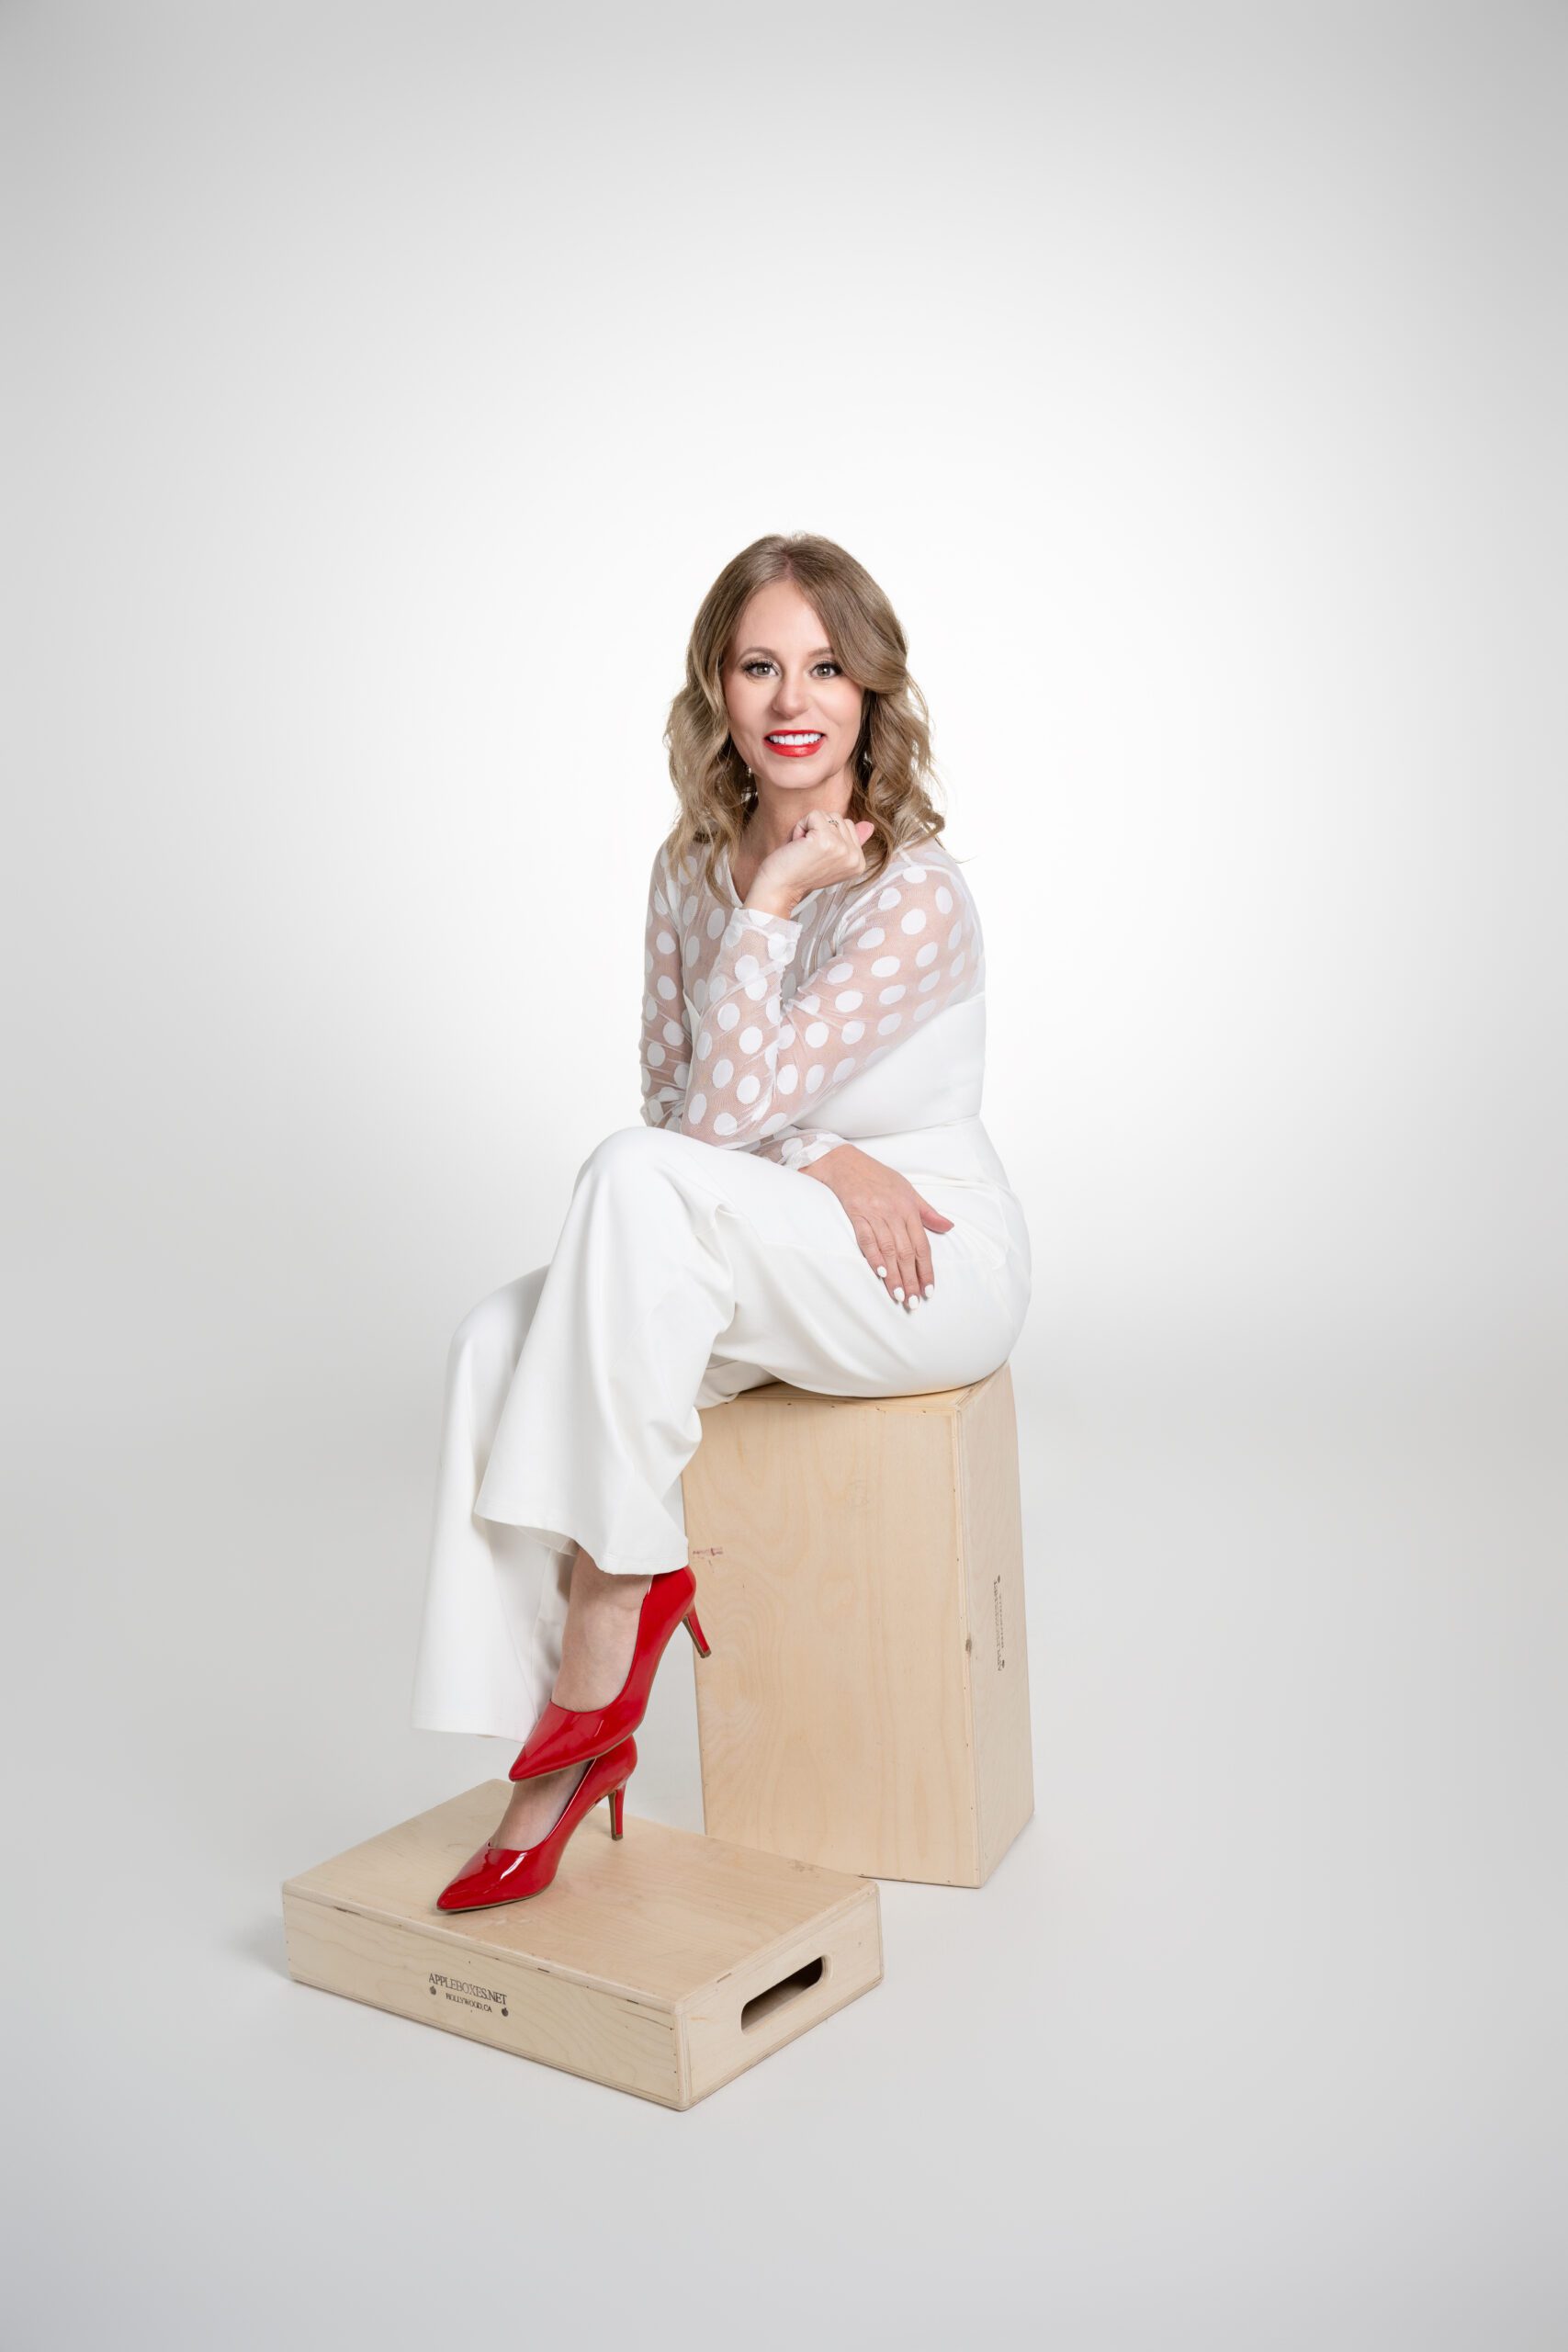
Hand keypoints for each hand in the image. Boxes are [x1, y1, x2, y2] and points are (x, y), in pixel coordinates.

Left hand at [744, 810, 876, 917]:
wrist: (778, 889)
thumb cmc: (798, 873)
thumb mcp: (829, 856)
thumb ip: (850, 841)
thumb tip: (870, 825)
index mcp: (859, 863)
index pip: (848, 826)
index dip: (826, 835)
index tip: (817, 857)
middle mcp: (855, 857)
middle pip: (839, 818)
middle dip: (818, 830)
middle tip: (808, 853)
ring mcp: (843, 849)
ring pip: (827, 815)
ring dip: (808, 828)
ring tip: (802, 850)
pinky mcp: (826, 841)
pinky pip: (814, 815)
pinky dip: (800, 827)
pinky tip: (797, 845)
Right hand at [802, 1145, 954, 1309]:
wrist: (846, 1162)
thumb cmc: (879, 1177)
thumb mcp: (908, 1191)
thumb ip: (927, 1212)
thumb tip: (949, 1227)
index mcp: (909, 1208)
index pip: (922, 1245)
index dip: (926, 1269)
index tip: (929, 1289)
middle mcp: (893, 1212)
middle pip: (906, 1251)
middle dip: (911, 1278)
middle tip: (914, 1302)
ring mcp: (874, 1214)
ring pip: (888, 1249)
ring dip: (894, 1275)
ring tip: (899, 1295)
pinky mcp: (856, 1214)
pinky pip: (866, 1239)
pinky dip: (873, 1256)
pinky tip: (879, 1273)